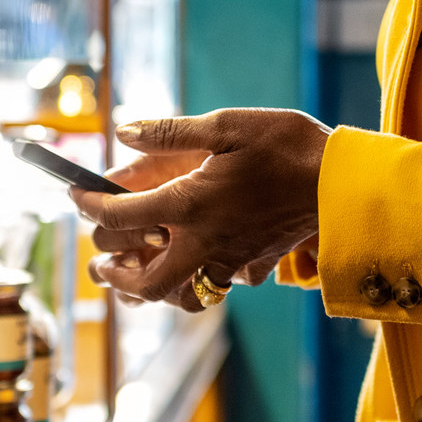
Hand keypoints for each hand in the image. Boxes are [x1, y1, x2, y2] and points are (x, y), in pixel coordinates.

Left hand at [79, 109, 329, 310]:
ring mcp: (229, 262)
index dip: (89, 205)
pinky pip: (214, 288)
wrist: (346, 184)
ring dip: (148, 290)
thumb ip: (170, 132)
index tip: (75, 194)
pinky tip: (191, 266)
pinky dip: (193, 284)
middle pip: (143, 282)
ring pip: (177, 297)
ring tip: (134, 275)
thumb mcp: (227, 125)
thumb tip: (124, 132)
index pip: (119, 215)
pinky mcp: (254, 267)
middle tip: (100, 264)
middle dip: (114, 275)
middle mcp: (204, 244)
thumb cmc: (288, 147)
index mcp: (189, 206)